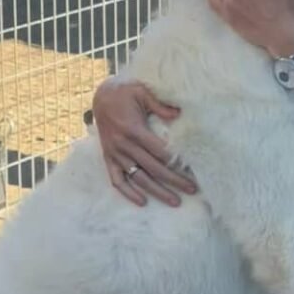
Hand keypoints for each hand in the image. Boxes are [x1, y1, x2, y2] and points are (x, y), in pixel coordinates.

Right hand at [92, 78, 196, 206]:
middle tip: (192, 190)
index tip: (192, 171)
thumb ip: (159, 104)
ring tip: (174, 201)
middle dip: (173, 180)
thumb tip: (178, 114)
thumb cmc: (126, 92)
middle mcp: (123, 145)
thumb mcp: (142, 91)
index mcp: (133, 129)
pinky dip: (128, 192)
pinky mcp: (108, 158)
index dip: (175, 162)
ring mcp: (115, 154)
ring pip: (138, 178)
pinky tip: (142, 202)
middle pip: (153, 168)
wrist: (101, 96)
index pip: (159, 151)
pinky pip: (117, 180)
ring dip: (157, 191)